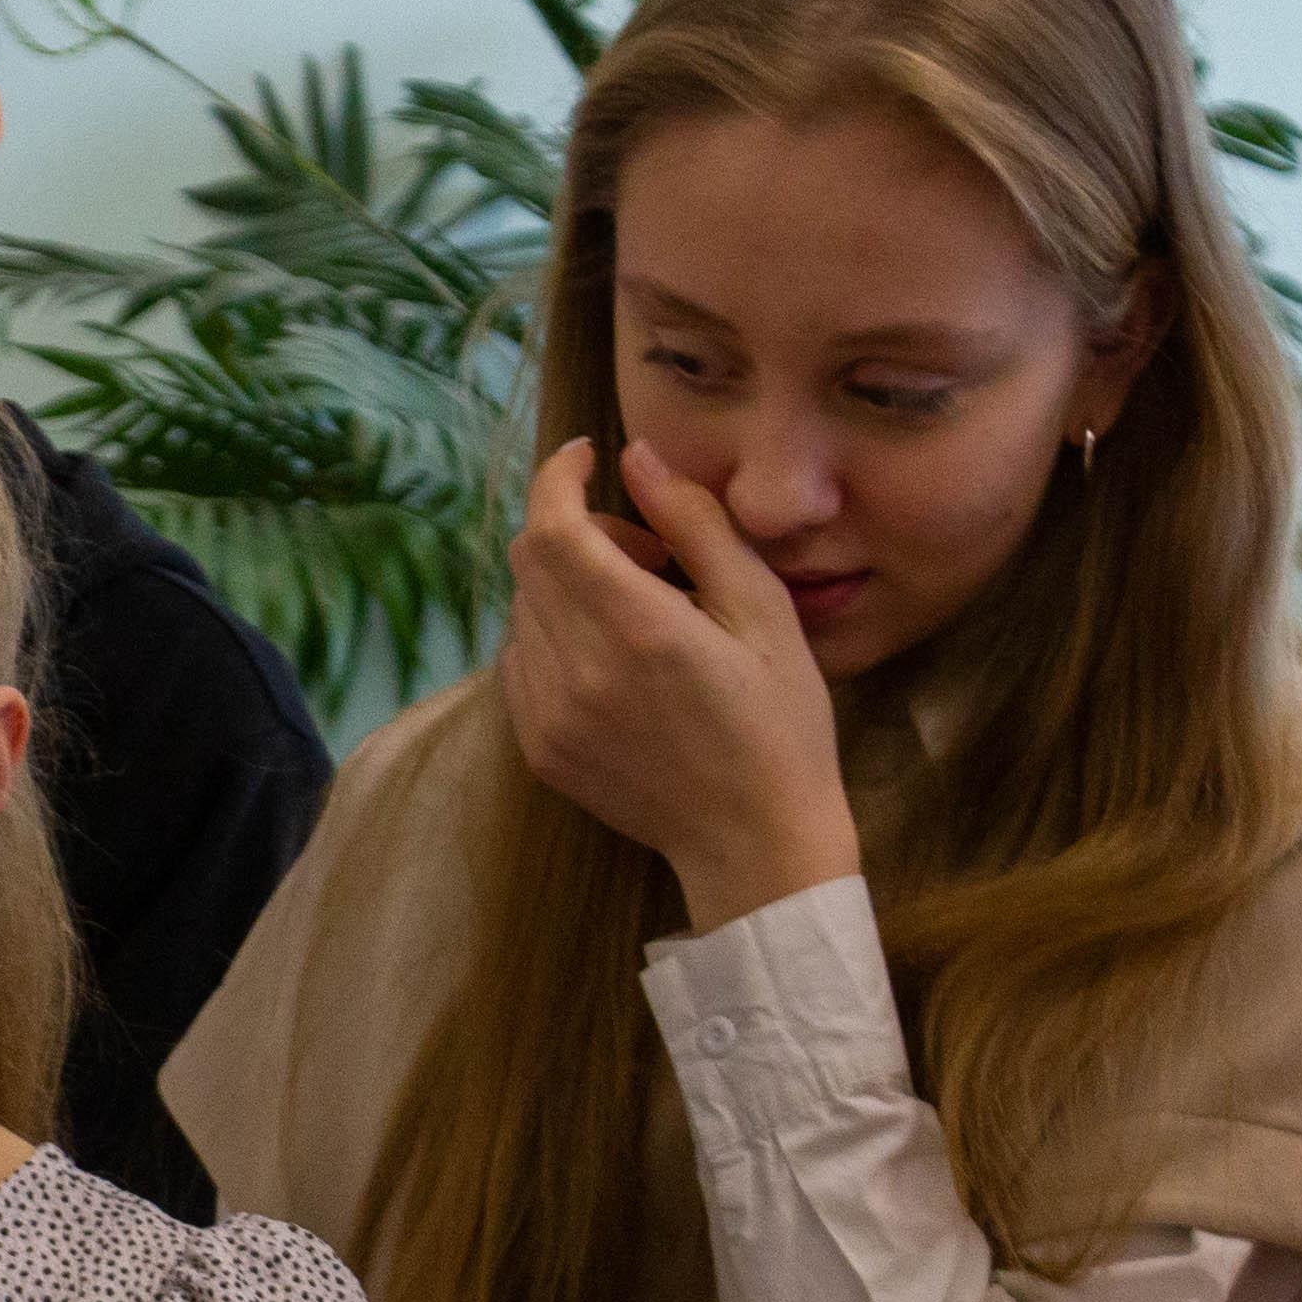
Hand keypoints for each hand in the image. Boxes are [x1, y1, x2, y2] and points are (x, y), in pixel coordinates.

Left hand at [498, 435, 860, 932]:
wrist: (756, 844)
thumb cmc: (781, 725)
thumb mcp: (764, 612)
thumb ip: (697, 526)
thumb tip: (639, 457)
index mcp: (639, 631)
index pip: (552, 527)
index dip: (557, 478)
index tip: (586, 458)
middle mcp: (579, 673)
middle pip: (531, 560)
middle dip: (578, 530)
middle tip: (647, 553)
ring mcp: (550, 717)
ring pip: (523, 609)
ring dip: (567, 586)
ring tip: (640, 612)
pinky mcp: (540, 749)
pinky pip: (521, 662)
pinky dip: (555, 638)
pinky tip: (615, 660)